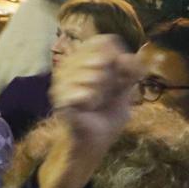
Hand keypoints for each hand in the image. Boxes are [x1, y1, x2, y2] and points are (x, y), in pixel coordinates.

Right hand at [50, 35, 141, 150]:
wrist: (92, 145)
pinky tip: (88, 106)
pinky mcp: (59, 99)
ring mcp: (62, 83)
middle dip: (110, 76)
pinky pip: (81, 92)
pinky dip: (89, 99)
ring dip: (100, 90)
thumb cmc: (106, 118)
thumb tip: (129, 56)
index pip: (100, 42)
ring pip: (90, 74)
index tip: (123, 71)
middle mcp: (71, 69)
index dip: (115, 53)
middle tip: (106, 92)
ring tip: (96, 102)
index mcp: (86, 64)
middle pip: (98, 57)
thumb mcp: (125, 93)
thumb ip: (129, 74)